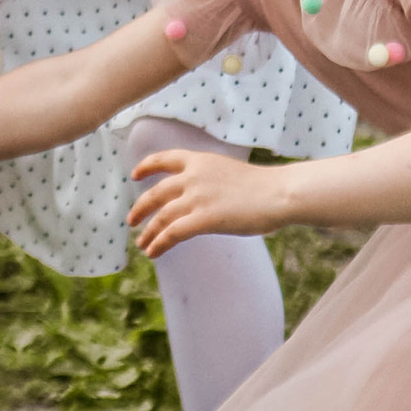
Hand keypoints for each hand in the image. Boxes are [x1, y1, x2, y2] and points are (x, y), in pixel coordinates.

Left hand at [127, 145, 282, 259]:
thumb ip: (209, 180)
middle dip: (141, 207)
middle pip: (156, 192)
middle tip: (132, 220)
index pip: (164, 159)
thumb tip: (198, 197)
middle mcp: (193, 177)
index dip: (146, 166)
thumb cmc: (263, 187)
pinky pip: (172, 233)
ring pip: (161, 216)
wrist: (279, 193)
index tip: (134, 175)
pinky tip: (153, 252)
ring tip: (142, 244)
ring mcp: (197, 198)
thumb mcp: (228, 172)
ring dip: (148, 232)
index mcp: (200, 161)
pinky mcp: (204, 219)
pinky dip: (159, 243)